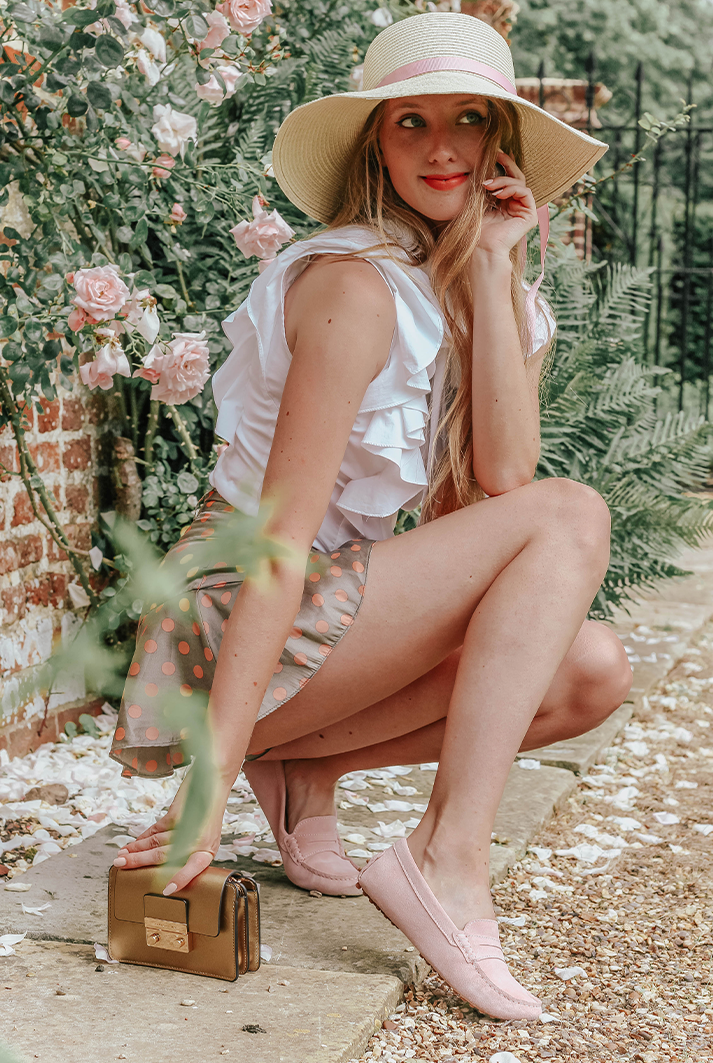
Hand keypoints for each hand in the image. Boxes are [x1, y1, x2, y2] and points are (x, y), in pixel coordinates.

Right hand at [113, 771, 226, 894]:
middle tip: (121, 866)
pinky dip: (142, 837)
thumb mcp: (205, 836)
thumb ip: (190, 851)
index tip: (167, 890)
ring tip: (121, 856)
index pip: (194, 868)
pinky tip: (133, 843)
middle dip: (139, 861)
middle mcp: (198, 840)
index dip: (180, 879)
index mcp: (207, 851)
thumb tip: (168, 868)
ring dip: (136, 850)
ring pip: (155, 842)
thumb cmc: (209, 812)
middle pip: (164, 855)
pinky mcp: (177, 813)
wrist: (215, 781)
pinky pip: (156, 829)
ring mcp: (187, 826)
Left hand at [475, 151, 537, 261]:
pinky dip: (512, 189)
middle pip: (516, 178)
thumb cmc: (475, 228)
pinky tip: (499, 194)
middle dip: (507, 164)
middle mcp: (515, 206)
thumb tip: (484, 167)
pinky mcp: (529, 216)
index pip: (507, 180)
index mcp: (503, 204)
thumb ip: (485, 186)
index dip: (503, 166)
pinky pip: (525, 192)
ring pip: (519, 183)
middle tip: (497, 154)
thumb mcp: (478, 201)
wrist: (480, 247)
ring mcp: (523, 210)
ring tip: (488, 186)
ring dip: (504, 181)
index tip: (494, 154)